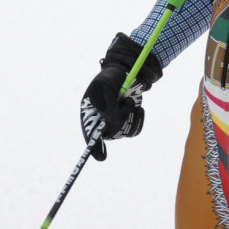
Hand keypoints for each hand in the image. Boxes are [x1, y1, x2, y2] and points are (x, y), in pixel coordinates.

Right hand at [80, 33, 162, 159]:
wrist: (123, 72)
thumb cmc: (109, 78)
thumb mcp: (104, 88)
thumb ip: (108, 107)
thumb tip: (115, 124)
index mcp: (89, 114)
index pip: (90, 134)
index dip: (94, 147)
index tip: (102, 157)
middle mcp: (101, 121)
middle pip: (112, 134)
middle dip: (122, 120)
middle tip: (125, 104)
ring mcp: (114, 123)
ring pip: (125, 133)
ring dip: (131, 117)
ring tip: (129, 102)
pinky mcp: (127, 121)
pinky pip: (135, 130)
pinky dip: (139, 120)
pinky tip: (139, 108)